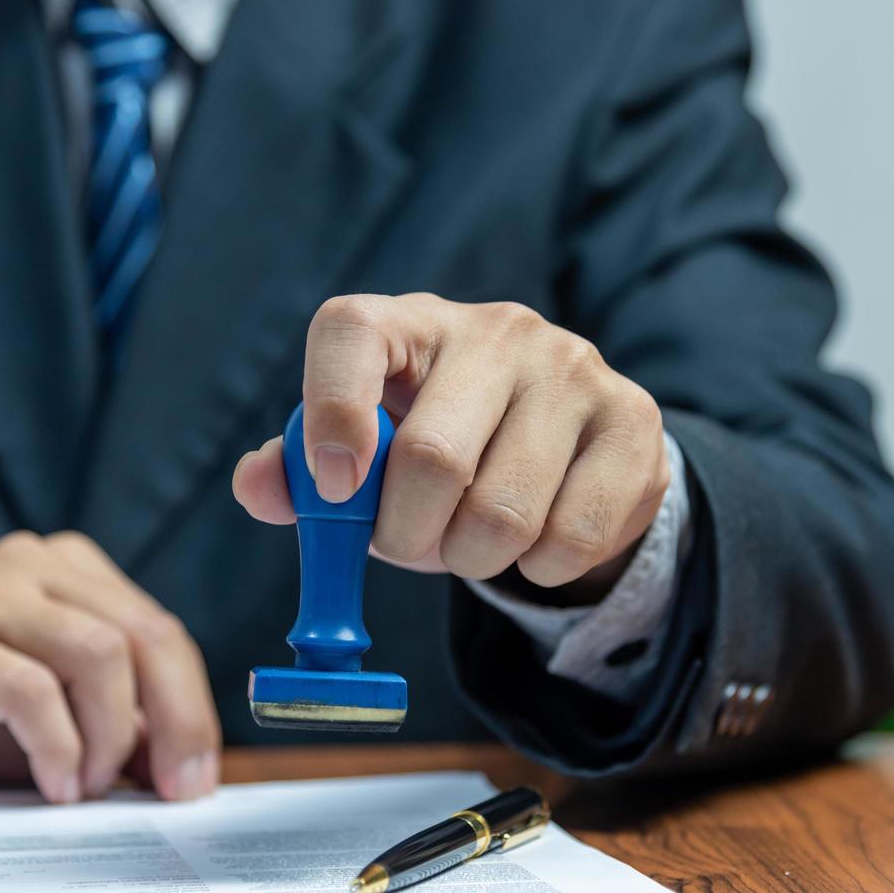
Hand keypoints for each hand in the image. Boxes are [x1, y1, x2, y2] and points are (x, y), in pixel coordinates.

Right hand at [0, 531, 220, 802]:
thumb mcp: (60, 715)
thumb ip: (122, 725)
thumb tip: (189, 770)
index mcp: (73, 570)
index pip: (161, 632)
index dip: (191, 708)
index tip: (197, 777)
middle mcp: (33, 564)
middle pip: (143, 636)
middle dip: (174, 721)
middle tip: (172, 790)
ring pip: (98, 653)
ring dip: (108, 736)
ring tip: (87, 786)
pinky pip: (30, 689)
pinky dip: (57, 745)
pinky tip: (54, 783)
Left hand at [234, 293, 667, 592]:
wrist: (566, 442)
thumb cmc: (442, 444)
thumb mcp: (366, 453)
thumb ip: (299, 471)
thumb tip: (259, 486)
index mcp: (410, 323)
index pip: (351, 333)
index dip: (330, 414)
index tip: (333, 490)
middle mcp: (497, 330)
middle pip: (432, 457)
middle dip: (406, 535)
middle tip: (409, 545)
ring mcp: (574, 369)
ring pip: (504, 513)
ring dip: (472, 560)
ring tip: (472, 542)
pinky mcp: (634, 421)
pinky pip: (572, 537)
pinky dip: (538, 569)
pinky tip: (535, 541)